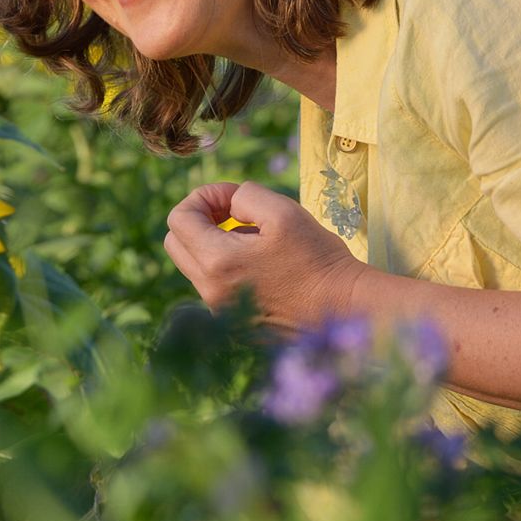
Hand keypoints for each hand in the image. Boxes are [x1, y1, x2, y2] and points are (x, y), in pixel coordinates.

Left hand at [163, 180, 365, 329]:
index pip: (179, 218)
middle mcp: (210, 291)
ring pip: (195, 265)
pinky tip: (264, 266)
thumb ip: (246, 196)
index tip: (234, 198)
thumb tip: (230, 204)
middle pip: (176, 243)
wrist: (344, 310)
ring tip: (257, 240)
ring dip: (215, 243)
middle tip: (235, 214)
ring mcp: (220, 311)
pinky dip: (228, 267)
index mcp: (217, 262)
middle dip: (199, 219)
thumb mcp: (284, 212)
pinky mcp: (234, 324)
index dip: (204, 196)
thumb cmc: (318, 260)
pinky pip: (215, 286)